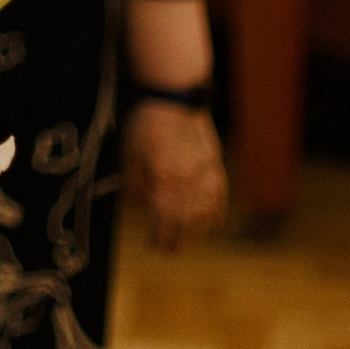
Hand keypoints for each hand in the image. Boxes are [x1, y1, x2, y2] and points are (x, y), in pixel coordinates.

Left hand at [123, 100, 227, 250]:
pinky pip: (219, 198)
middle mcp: (189, 180)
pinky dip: (214, 214)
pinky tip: (208, 223)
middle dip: (176, 239)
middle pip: (186, 221)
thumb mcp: (130, 154)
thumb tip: (138, 208)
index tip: (153, 245)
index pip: (164, 218)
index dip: (159, 235)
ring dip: (195, 232)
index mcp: (165, 177)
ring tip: (185, 240)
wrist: (176, 99)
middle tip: (168, 249)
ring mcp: (207, 174)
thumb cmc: (147, 125)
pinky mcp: (217, 166)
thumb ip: (135, 185)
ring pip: (205, 213)